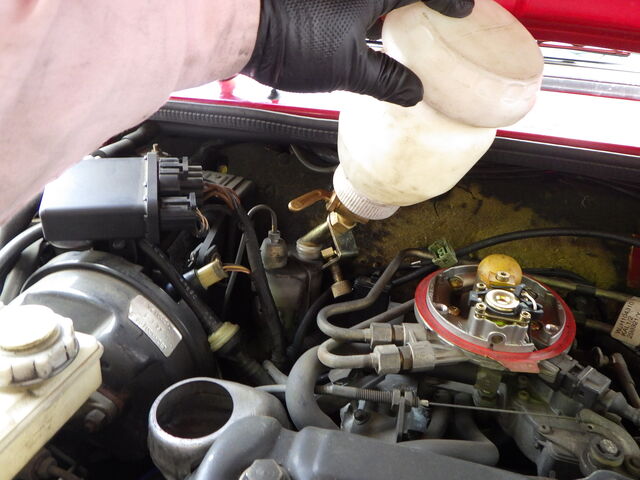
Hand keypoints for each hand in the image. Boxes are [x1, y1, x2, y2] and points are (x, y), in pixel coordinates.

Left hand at [242, 0, 473, 106]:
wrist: (235, 23)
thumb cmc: (291, 37)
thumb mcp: (348, 68)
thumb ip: (386, 79)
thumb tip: (412, 91)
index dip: (448, 0)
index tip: (460, 12)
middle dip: (419, 4)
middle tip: (434, 18)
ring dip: (391, 9)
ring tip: (404, 28)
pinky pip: (355, 5)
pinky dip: (367, 15)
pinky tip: (367, 32)